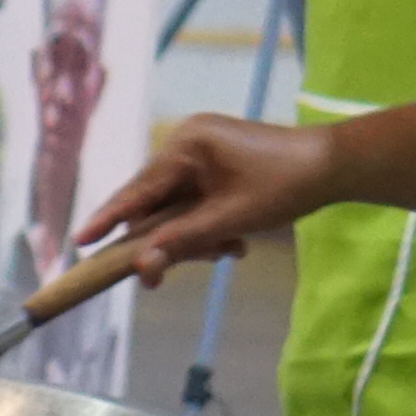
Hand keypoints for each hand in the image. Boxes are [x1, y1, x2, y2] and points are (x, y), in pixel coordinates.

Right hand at [79, 113, 332, 274]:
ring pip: (176, 207)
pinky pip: (194, 200)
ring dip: (194, 236)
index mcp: (187, 144)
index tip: (82, 242)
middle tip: (173, 274)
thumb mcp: (230, 220)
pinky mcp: (216, 161)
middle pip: (155, 203)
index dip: (108, 219)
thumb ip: (182, 243)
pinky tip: (234, 239)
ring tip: (229, 249)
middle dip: (170, 240)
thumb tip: (141, 268)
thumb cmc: (285, 186)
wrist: (333, 165)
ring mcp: (202, 149)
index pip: (137, 190)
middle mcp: (187, 140)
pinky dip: (206, 224)